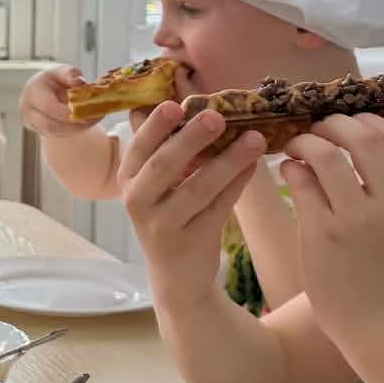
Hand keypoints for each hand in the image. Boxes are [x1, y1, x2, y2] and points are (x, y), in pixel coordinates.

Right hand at [20, 65, 99, 138]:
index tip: (85, 113)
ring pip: (55, 133)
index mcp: (33, 91)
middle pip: (50, 124)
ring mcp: (31, 122)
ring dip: (76, 129)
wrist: (45, 90)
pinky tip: (87, 124)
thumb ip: (71, 74)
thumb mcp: (62, 71)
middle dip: (73, 125)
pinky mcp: (39, 131)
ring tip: (94, 120)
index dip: (66, 112)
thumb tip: (79, 82)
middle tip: (93, 120)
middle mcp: (28, 108)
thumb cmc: (55, 80)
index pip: (48, 106)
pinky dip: (73, 131)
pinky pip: (57, 135)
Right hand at [119, 103, 265, 304]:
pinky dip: (237, 184)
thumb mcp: (158, 187)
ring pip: (198, 188)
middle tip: (217, 116)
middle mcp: (138, 202)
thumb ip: (171, 152)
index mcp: (128, 180)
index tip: (175, 105)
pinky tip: (254, 165)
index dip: (156, 126)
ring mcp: (163, 225)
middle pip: (164, 165)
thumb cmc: (171, 217)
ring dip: (228, 160)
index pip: (139, 147)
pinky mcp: (190, 242)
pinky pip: (218, 208)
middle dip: (191, 138)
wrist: (177, 277)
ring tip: (255, 139)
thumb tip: (196, 107)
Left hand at [278, 115, 383, 341]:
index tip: (344, 124)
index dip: (365, 119)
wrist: (380, 325)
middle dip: (332, 124)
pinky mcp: (323, 233)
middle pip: (361, 135)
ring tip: (297, 149)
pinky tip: (290, 172)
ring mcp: (356, 218)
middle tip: (315, 131)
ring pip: (325, 154)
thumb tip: (355, 136)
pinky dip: (291, 168)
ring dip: (305, 142)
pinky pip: (301, 181)